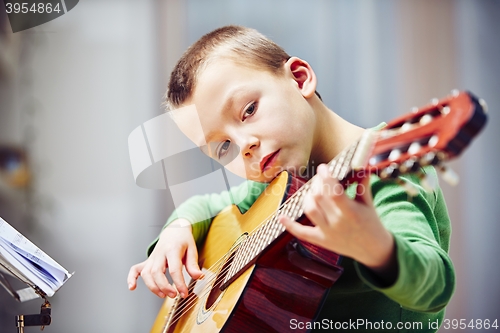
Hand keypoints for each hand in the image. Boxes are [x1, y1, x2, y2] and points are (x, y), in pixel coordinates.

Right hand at [127, 219, 202, 297]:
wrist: (174, 230)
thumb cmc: (184, 241)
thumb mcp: (192, 249)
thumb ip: (193, 264)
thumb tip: (199, 277)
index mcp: (172, 249)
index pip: (174, 269)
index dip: (179, 283)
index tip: (185, 293)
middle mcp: (159, 253)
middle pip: (157, 272)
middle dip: (164, 286)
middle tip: (174, 295)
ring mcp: (152, 257)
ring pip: (146, 273)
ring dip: (153, 287)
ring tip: (163, 295)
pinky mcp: (147, 261)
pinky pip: (135, 269)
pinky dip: (132, 278)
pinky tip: (132, 288)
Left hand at [279, 164, 396, 280]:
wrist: (373, 250)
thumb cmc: (371, 223)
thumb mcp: (368, 204)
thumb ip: (362, 185)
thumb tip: (361, 166)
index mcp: (351, 212)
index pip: (335, 192)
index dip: (327, 178)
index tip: (323, 167)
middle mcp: (338, 223)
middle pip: (319, 198)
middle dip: (317, 184)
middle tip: (320, 178)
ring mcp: (328, 233)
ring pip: (310, 210)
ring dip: (307, 197)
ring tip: (313, 191)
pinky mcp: (321, 241)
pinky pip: (302, 233)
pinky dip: (290, 225)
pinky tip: (281, 216)